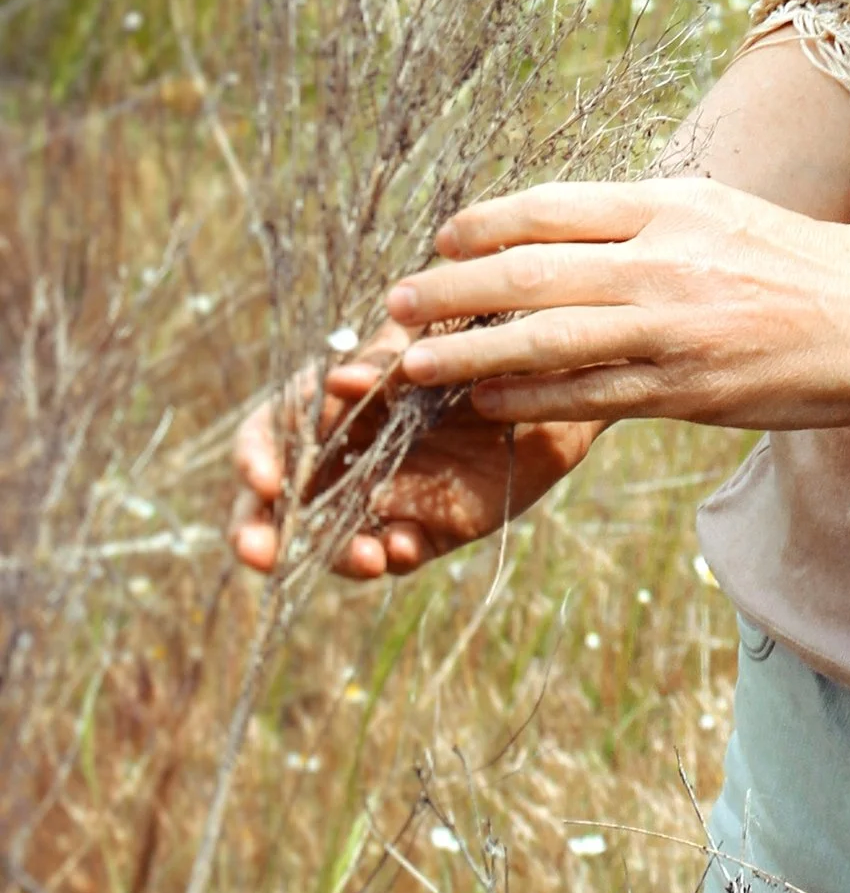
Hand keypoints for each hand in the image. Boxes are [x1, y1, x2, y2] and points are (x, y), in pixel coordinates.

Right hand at [228, 339, 601, 579]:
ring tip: (363, 556)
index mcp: (331, 407)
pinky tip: (403, 546)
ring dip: (335, 554)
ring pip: (334, 539)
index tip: (262, 480)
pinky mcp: (429, 525)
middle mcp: (345, 459)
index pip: (269, 435)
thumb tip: (341, 381)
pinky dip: (395, 554)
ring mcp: (383, 496)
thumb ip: (385, 360)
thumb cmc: (476, 341)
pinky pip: (399, 550)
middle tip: (254, 553)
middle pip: (280, 505)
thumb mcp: (428, 336)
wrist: (551, 375)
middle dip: (256, 531)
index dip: (254, 458)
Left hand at [381, 176, 849, 429]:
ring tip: (414, 365)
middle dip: (450, 290)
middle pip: (529, 272)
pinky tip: (489, 403)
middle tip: (396, 304)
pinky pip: (590, 395)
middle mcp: (667, 260)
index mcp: (674, 205)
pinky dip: (530, 399)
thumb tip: (568, 234)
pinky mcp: (692, 391)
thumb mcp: (728, 218)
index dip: (482, 225)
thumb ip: (650, 224)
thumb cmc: (810, 269)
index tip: (442, 239)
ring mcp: (677, 329)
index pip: (551, 207)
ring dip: (469, 353)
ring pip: (547, 339)